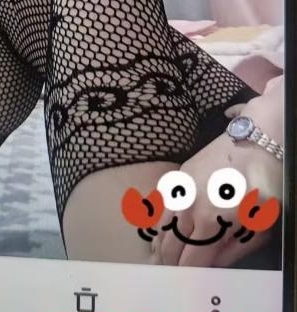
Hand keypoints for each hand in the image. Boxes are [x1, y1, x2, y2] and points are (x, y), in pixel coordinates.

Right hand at [157, 83, 282, 266]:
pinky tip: (162, 228)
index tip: (188, 283)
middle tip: (171, 275)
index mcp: (210, 222)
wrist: (257, 139)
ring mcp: (180, 188)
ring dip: (161, 244)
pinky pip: (161, 205)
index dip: (188, 277)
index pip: (190, 261)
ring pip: (161, 226)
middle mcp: (188, 206)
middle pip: (170, 246)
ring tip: (162, 257)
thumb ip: (233, 250)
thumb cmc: (264, 184)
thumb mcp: (259, 225)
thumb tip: (212, 265)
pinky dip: (159, 221)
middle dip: (170, 264)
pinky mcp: (179, 175)